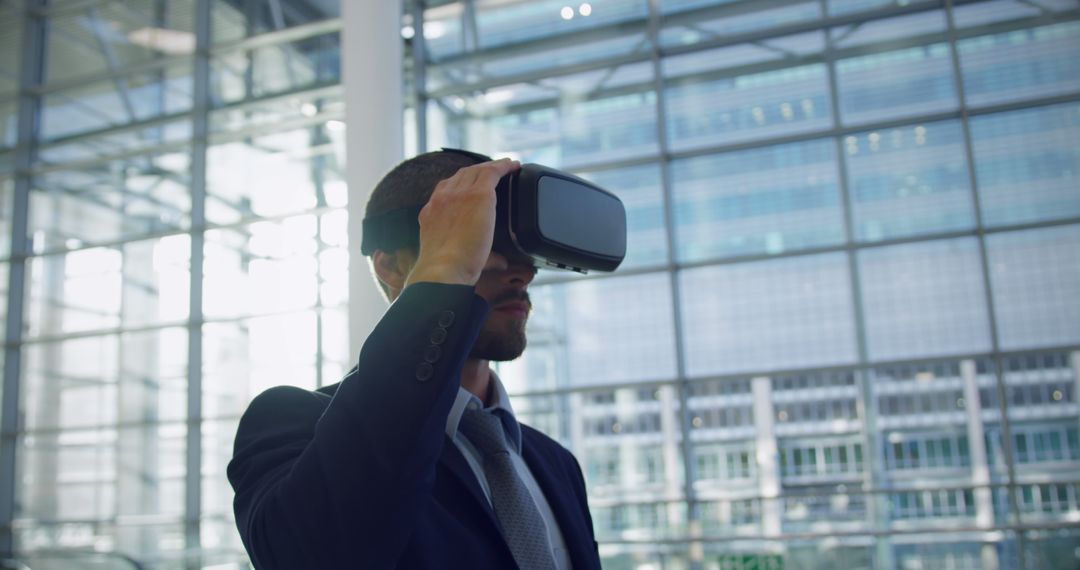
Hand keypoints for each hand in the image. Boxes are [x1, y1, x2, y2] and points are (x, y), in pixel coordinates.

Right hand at [405, 158, 520, 287]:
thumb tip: (501, 263)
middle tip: (492, 172)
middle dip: (477, 171)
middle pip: (462, 175)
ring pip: (477, 171)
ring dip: (491, 167)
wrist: (443, 270)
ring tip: (504, 166)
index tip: (471, 185)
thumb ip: (480, 256)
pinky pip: (492, 172)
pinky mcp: (478, 195)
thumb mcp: (455, 257)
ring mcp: (459, 194)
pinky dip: (504, 167)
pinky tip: (513, 165)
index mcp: (432, 211)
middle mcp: (443, 198)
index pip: (446, 189)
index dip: (461, 183)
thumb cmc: (447, 271)